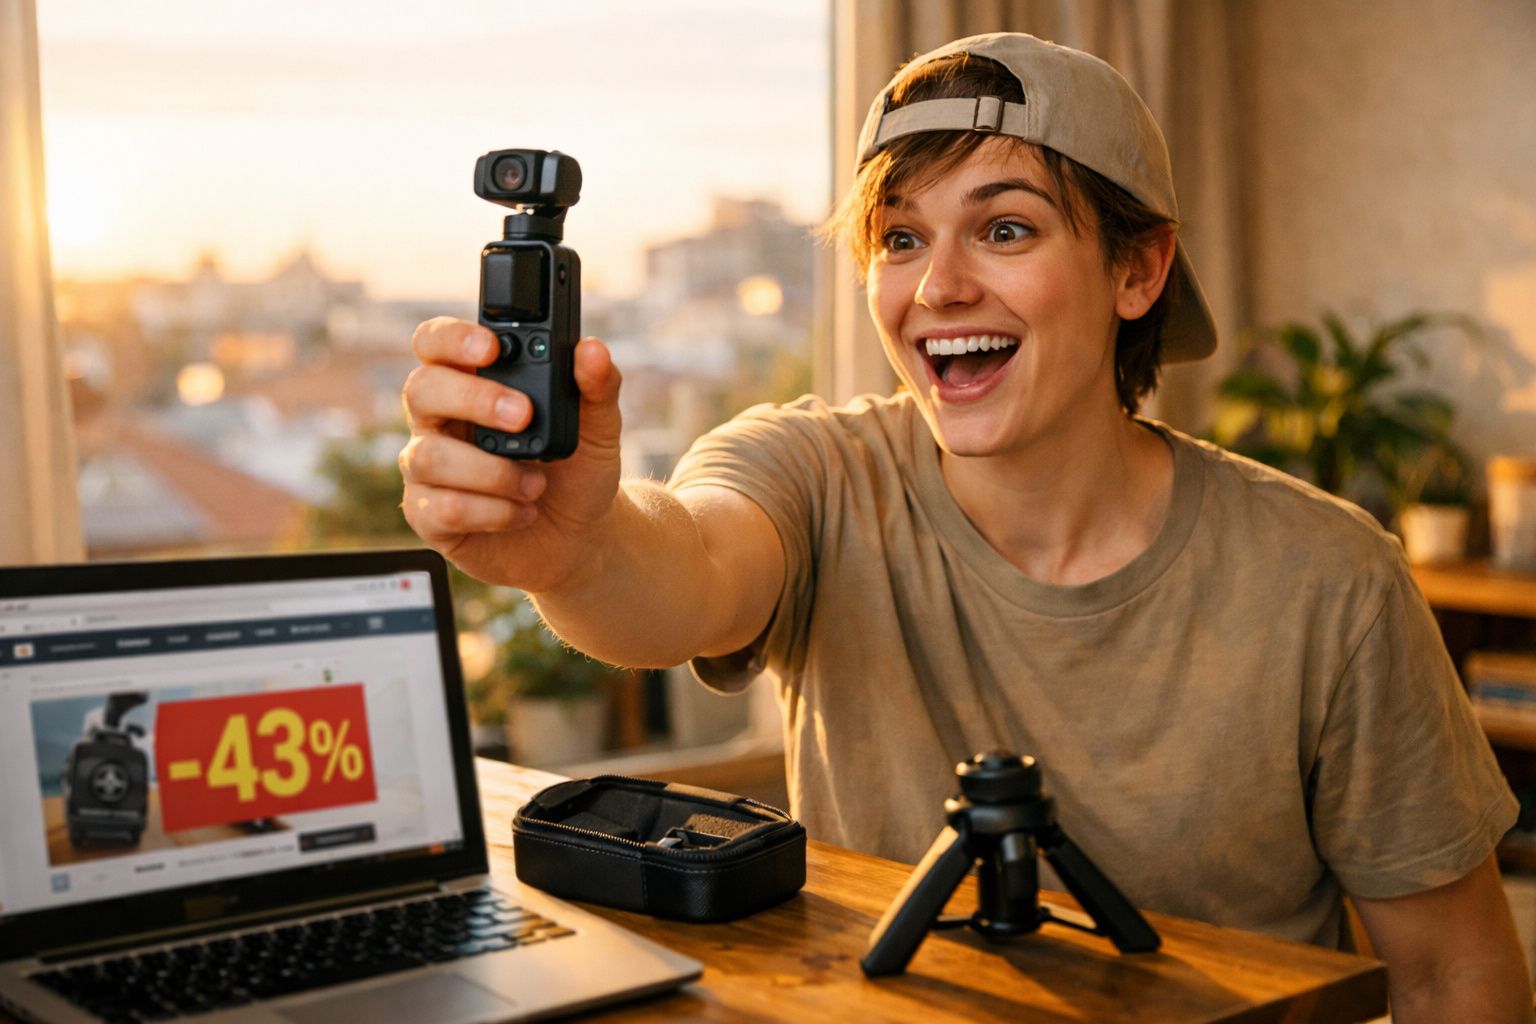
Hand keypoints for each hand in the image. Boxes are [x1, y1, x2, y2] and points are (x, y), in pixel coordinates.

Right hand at [399, 317, 622, 592]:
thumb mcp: (599, 428)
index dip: (451, 338)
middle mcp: (441, 419)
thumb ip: (597, 386)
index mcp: (472, 382)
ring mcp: (429, 467)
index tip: (491, 347)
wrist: (581, 537)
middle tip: (523, 416)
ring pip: (429, 455)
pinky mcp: (430, 515)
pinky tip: (522, 512)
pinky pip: (441, 508)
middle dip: (472, 399)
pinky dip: (492, 512)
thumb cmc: (578, 472)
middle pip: (421, 389)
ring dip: (492, 472)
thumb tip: (592, 350)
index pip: (435, 343)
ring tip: (536, 484)